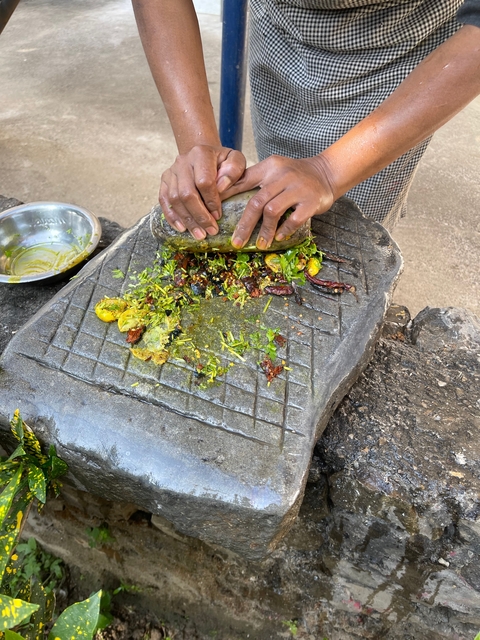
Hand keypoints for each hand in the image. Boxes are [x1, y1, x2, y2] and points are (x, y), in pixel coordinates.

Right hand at [160, 144, 245, 239]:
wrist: (204, 155)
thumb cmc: (222, 162)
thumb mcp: (235, 160)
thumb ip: (234, 170)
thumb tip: (221, 187)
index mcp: (201, 154)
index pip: (204, 182)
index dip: (211, 201)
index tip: (218, 216)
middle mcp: (183, 161)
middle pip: (187, 193)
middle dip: (199, 216)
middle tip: (210, 231)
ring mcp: (171, 171)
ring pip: (175, 200)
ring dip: (187, 220)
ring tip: (199, 234)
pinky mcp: (165, 181)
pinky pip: (164, 200)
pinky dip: (172, 217)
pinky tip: (182, 228)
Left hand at [220, 155, 335, 249]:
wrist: (327, 172)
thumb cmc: (296, 175)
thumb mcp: (274, 170)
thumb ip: (254, 179)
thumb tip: (224, 193)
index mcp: (269, 167)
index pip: (243, 180)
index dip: (227, 196)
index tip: (216, 213)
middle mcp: (282, 176)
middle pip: (256, 202)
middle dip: (244, 225)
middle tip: (237, 242)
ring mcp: (297, 188)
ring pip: (273, 211)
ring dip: (264, 231)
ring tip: (260, 244)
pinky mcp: (310, 201)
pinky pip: (294, 219)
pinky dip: (284, 230)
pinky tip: (279, 237)